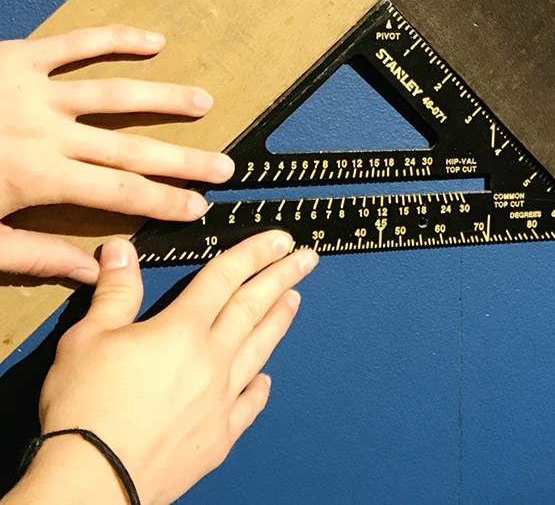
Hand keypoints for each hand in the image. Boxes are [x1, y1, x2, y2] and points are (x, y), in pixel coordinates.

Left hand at [0, 25, 234, 282]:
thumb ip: (32, 256)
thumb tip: (91, 271)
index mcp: (36, 179)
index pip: (119, 195)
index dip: (165, 202)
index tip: (200, 209)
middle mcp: (45, 132)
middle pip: (130, 148)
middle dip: (183, 161)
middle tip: (225, 165)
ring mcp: (32, 90)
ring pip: (115, 93)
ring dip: (164, 100)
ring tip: (204, 102)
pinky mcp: (15, 57)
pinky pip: (75, 43)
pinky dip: (116, 38)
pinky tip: (153, 40)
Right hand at [21, 233, 317, 504]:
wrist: (93, 483)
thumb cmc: (85, 411)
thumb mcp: (87, 339)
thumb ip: (115, 291)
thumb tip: (122, 250)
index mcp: (182, 329)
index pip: (226, 277)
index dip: (255, 252)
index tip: (280, 238)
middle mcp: (211, 359)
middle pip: (253, 307)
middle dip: (282, 277)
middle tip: (306, 259)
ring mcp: (220, 399)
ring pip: (259, 349)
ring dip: (279, 321)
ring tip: (295, 299)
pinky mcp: (219, 436)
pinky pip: (249, 404)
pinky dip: (259, 387)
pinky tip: (265, 379)